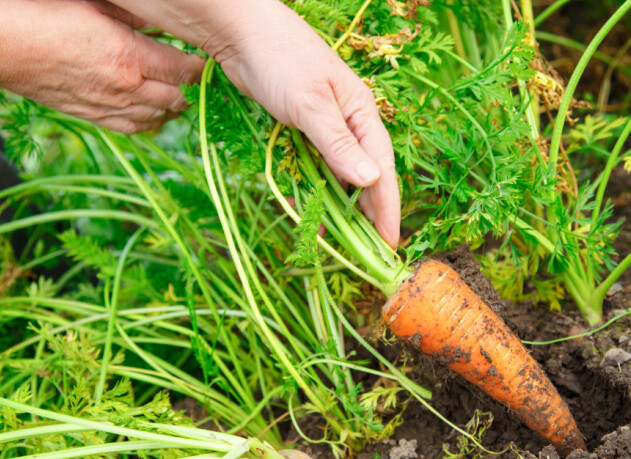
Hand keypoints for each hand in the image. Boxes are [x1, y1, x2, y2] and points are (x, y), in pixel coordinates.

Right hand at [0, 0, 204, 133]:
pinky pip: (131, 128)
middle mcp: (124, 88)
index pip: (184, 70)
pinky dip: (150, 123)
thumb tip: (163, 22)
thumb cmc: (44, 13)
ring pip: (157, 118)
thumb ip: (136, 16)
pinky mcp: (90, 116)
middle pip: (177, 99)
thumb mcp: (98, 5)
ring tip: (180, 96)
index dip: (200, 67)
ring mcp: (107, 106)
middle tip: (197, 78)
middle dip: (192, 89)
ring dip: (174, 108)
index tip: (205, 59)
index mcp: (130, 56)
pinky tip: (154, 114)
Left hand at [108, 0, 400, 247]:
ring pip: (338, 175)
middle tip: (368, 252)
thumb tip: (370, 182)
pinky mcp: (300, 128)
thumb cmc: (281, 60)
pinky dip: (312, 189)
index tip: (389, 242)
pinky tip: (306, 209)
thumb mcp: (311, 106)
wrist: (241, 34)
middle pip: (363, 175)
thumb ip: (338, 146)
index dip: (386, 207)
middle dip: (367, 214)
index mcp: (361, 113)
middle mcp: (348, 122)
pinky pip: (312, 167)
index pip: (381, 168)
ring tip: (338, 241)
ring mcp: (324, 126)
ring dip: (338, 206)